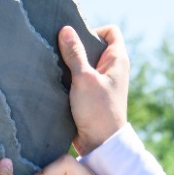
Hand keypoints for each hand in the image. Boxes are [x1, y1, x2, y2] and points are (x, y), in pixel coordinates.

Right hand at [64, 24, 129, 155]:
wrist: (99, 145)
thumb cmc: (98, 111)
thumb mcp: (84, 78)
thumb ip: (74, 54)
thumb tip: (65, 30)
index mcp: (117, 60)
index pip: (110, 32)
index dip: (94, 30)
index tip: (77, 41)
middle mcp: (112, 69)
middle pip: (94, 46)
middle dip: (77, 46)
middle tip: (60, 52)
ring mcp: (101, 83)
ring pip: (84, 63)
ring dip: (70, 64)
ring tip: (55, 67)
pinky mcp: (90, 96)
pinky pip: (78, 79)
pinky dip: (69, 78)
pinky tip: (56, 82)